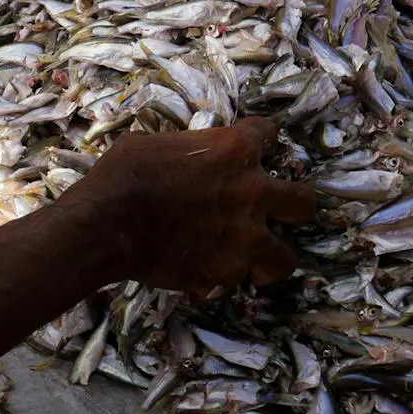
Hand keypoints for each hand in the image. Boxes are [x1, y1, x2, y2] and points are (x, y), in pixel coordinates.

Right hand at [51, 116, 315, 291]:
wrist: (109, 223)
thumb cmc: (124, 173)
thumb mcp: (157, 143)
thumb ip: (187, 150)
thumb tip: (184, 159)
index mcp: (235, 150)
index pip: (268, 134)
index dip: (262, 140)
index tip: (257, 146)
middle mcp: (253, 191)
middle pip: (303, 202)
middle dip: (295, 207)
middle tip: (279, 212)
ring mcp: (245, 236)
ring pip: (285, 257)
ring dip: (270, 257)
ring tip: (254, 260)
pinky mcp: (228, 271)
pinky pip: (237, 279)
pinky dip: (224, 277)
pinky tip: (207, 274)